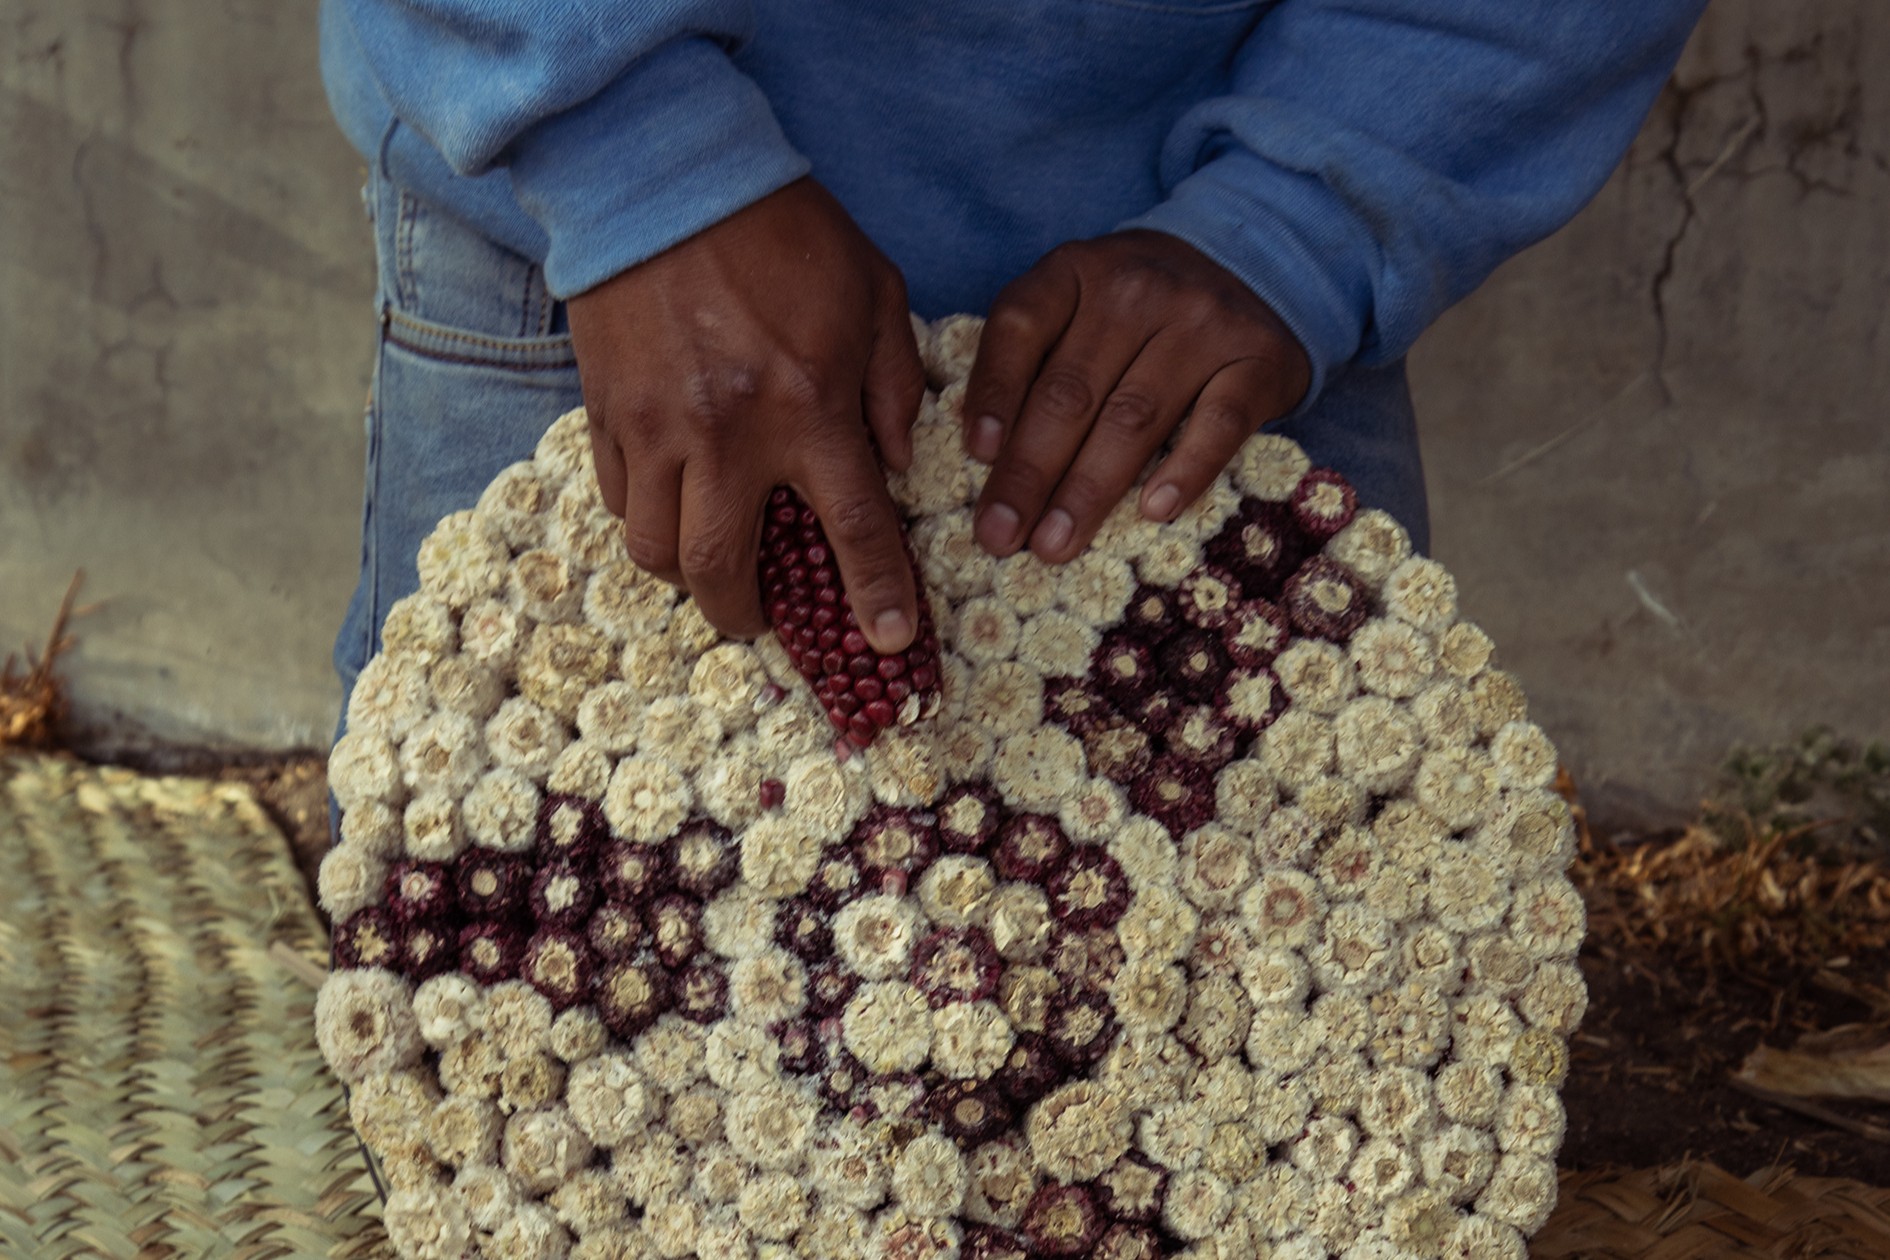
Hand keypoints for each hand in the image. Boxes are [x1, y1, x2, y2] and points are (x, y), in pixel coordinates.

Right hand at [569, 178, 924, 652]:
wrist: (663, 176)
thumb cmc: (785, 231)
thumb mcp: (875, 293)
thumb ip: (895, 386)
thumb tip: (895, 463)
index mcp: (808, 408)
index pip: (854, 528)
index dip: (878, 594)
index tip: (890, 641)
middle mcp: (728, 436)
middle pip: (722, 569)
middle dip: (744, 615)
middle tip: (761, 616)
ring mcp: (656, 429)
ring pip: (654, 549)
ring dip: (686, 573)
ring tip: (710, 559)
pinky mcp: (605, 411)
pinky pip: (616, 498)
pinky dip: (644, 518)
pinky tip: (669, 502)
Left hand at [964, 229, 1310, 561]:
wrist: (1249, 271)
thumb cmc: (1136, 315)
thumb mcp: (1076, 310)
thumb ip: (1032, 364)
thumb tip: (985, 463)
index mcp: (1074, 272)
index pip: (1021, 325)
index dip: (995, 393)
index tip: (977, 456)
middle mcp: (1137, 288)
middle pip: (1071, 391)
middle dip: (1029, 472)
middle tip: (1001, 535)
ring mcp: (1202, 322)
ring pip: (1134, 417)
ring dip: (1088, 489)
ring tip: (1055, 544)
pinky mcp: (1258, 359)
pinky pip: (1217, 424)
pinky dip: (1184, 471)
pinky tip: (1153, 512)